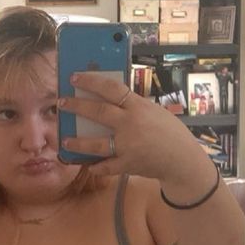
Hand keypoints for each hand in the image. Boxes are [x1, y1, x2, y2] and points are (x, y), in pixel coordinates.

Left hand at [58, 72, 207, 183]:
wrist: (182, 159)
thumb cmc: (169, 132)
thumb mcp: (153, 111)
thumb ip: (133, 106)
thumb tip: (108, 98)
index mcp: (138, 107)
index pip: (111, 88)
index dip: (91, 81)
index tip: (74, 77)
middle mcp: (131, 124)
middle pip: (98, 112)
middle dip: (77, 106)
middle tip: (62, 103)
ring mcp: (128, 146)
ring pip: (95, 144)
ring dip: (77, 142)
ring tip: (65, 139)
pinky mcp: (128, 165)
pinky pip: (106, 167)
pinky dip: (96, 167)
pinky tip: (88, 165)